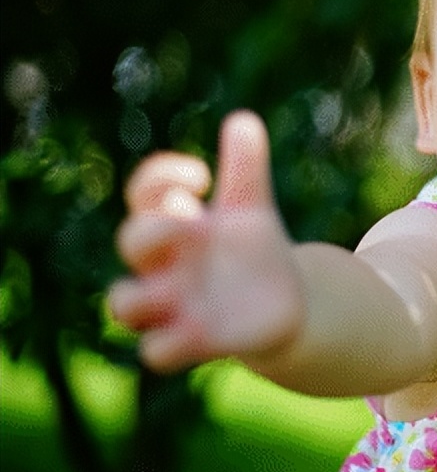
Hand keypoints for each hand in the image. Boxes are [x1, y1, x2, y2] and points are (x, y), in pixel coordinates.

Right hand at [108, 111, 303, 372]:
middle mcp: (164, 263)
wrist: (280, 304)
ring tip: (175, 288)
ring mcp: (173, 304)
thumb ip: (246, 167)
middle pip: (130, 242)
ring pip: (122, 304)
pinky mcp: (192, 341)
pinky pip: (156, 352)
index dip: (160, 178)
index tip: (202, 175)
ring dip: (140, 297)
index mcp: (177, 223)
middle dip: (151, 232)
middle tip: (192, 227)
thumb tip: (243, 120)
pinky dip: (170, 343)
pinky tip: (202, 330)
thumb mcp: (252, 207)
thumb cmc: (251, 250)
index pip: (145, 193)